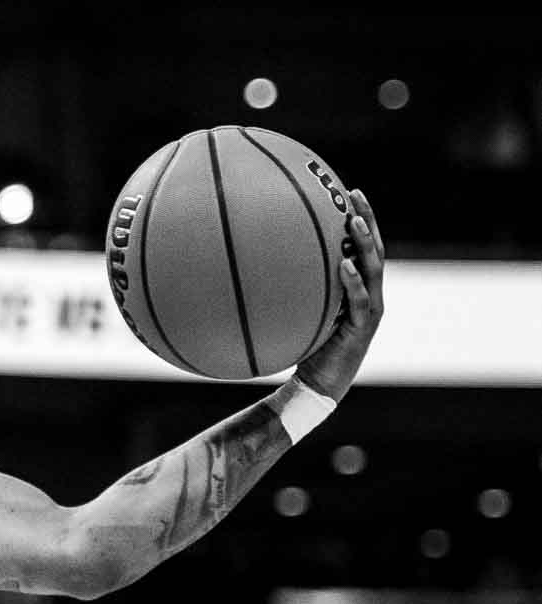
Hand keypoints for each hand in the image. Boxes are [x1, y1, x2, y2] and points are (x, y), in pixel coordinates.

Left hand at [294, 188, 384, 401]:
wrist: (315, 386)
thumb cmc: (303, 348)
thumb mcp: (297, 313)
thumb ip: (291, 289)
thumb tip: (256, 264)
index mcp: (358, 288)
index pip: (362, 247)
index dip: (361, 219)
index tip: (349, 191)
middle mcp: (369, 295)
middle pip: (374, 249)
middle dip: (367, 220)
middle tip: (355, 194)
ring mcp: (369, 311)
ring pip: (373, 270)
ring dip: (364, 244)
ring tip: (354, 221)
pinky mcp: (361, 329)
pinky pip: (358, 301)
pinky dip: (352, 282)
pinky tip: (342, 265)